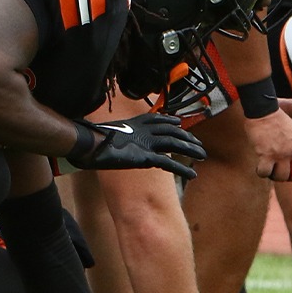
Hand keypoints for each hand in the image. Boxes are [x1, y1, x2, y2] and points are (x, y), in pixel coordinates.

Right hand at [69, 113, 205, 176]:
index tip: (179, 122)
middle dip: (186, 136)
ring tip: (202, 155)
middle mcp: (143, 130)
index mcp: (134, 123)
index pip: (157, 118)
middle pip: (171, 130)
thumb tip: (105, 137)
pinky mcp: (146, 157)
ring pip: (175, 143)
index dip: (170, 120)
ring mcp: (146, 142)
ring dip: (190, 149)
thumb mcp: (103, 133)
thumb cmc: (92, 140)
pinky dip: (182, 168)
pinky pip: (169, 163)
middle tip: (198, 144)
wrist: (89, 145)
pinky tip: (192, 174)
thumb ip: (112, 134)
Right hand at [244, 110, 291, 180]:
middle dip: (285, 176)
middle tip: (276, 169)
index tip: (286, 164)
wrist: (263, 110)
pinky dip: (261, 172)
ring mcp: (280, 155)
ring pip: (281, 177)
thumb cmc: (277, 114)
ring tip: (268, 168)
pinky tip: (259, 165)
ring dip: (273, 175)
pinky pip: (264, 173)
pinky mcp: (266, 155)